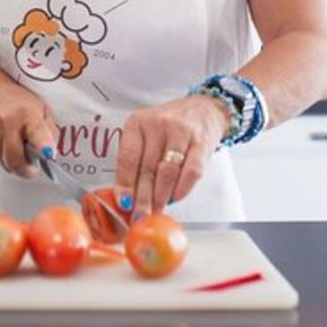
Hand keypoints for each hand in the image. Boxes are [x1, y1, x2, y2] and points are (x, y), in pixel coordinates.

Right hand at [0, 81, 57, 178]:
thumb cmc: (18, 101)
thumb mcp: (41, 109)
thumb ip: (49, 132)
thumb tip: (51, 154)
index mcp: (27, 113)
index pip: (36, 132)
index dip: (43, 146)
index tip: (49, 155)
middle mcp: (7, 122)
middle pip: (15, 159)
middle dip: (26, 170)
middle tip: (32, 167)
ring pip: (4, 163)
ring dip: (14, 163)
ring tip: (18, 148)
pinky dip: (3, 157)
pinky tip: (5, 143)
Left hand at [115, 95, 229, 216]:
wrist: (203, 109)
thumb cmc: (169, 126)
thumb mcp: (146, 134)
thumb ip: (136, 159)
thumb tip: (127, 196)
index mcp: (138, 123)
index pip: (128, 157)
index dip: (125, 183)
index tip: (124, 203)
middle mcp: (158, 125)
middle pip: (147, 169)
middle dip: (142, 198)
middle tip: (139, 217)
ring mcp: (181, 132)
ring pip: (167, 172)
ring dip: (160, 197)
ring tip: (156, 211)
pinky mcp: (201, 142)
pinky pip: (191, 172)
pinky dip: (182, 189)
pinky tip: (175, 198)